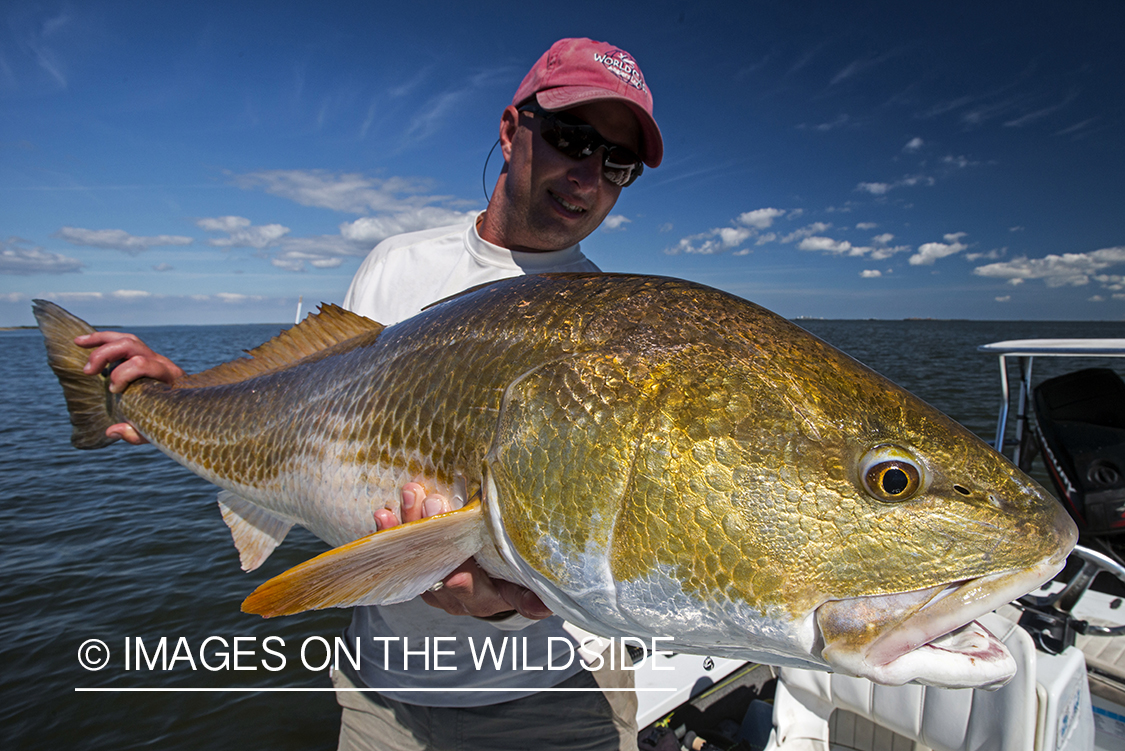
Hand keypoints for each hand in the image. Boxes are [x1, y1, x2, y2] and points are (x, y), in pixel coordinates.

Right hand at [74, 331, 185, 444]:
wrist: (190, 411)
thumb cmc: (171, 421)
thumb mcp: (156, 431)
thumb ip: (135, 433)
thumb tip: (112, 431)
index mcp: (168, 377)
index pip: (142, 363)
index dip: (122, 374)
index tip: (113, 391)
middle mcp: (162, 362)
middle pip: (132, 346)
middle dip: (106, 355)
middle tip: (88, 372)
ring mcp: (154, 357)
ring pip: (128, 339)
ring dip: (102, 340)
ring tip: (79, 343)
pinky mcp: (144, 356)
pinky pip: (124, 341)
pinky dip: (104, 339)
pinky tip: (84, 342)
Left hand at [374, 483, 551, 620]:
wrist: (487, 587)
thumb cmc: (510, 579)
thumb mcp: (524, 587)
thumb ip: (531, 597)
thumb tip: (544, 605)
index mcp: (485, 598)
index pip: (475, 592)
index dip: (465, 585)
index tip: (456, 576)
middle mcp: (452, 595)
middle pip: (439, 568)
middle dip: (435, 534)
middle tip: (434, 505)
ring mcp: (429, 581)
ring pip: (416, 556)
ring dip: (411, 525)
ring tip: (413, 495)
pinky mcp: (412, 567)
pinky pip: (397, 552)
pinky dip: (390, 532)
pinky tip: (384, 515)